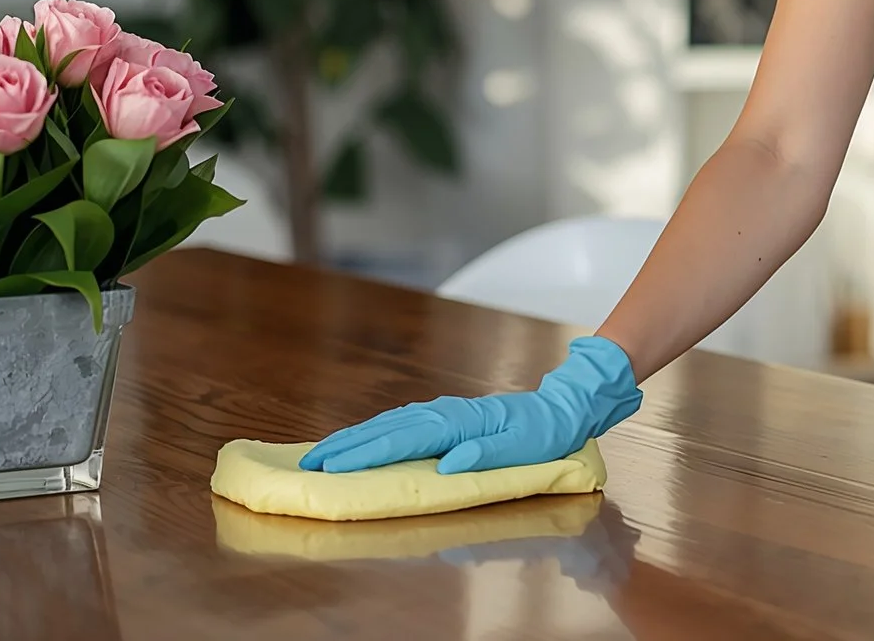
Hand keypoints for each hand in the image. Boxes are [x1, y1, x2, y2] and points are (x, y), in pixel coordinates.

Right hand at [301, 335, 641, 474]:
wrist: (562, 406)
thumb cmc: (544, 432)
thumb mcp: (525, 447)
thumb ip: (487, 454)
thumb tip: (449, 463)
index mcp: (461, 422)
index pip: (404, 440)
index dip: (367, 454)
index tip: (334, 466)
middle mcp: (446, 413)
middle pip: (387, 429)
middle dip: (347, 446)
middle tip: (311, 464)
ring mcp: (444, 412)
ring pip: (390, 423)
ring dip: (356, 438)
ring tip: (324, 454)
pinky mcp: (446, 416)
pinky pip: (401, 423)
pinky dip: (375, 432)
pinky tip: (362, 440)